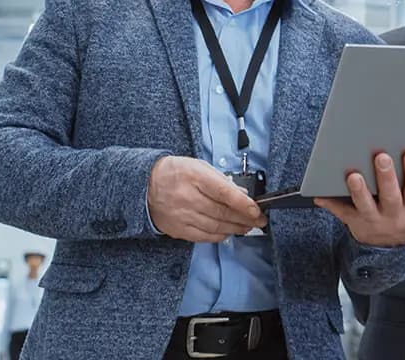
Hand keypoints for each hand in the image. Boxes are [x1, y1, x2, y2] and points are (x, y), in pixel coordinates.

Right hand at [147, 155, 266, 242]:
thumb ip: (221, 180)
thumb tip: (242, 194)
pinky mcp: (178, 229)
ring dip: (235, 228)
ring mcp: (182, 215)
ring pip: (215, 227)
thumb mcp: (199, 167)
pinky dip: (219, 236)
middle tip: (259, 220)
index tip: (257, 210)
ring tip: (247, 227)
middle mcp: (187, 197)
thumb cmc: (176, 173)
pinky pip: (204, 236)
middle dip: (245, 218)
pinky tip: (229, 232)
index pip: (224, 193)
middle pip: (222, 213)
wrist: (145, 185)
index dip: (243, 203)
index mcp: (194, 177)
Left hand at [315, 151, 404, 246]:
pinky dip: (329, 203)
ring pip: (364, 205)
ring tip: (353, 174)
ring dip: (358, 190)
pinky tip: (318, 193)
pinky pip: (340, 212)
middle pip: (389, 196)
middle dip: (386, 177)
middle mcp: (393, 215)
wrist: (390, 247)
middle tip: (382, 156)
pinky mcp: (353, 220)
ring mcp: (372, 219)